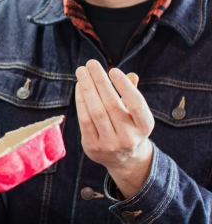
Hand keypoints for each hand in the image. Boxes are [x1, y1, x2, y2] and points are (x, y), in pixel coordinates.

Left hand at [75, 60, 153, 198]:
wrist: (124, 160)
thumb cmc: (130, 127)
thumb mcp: (137, 114)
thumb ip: (133, 94)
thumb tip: (130, 75)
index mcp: (145, 127)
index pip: (136, 104)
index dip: (124, 86)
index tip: (113, 70)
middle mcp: (129, 137)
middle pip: (111, 105)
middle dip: (100, 81)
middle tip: (91, 63)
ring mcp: (110, 144)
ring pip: (96, 111)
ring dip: (87, 88)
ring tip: (82, 72)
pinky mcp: (93, 147)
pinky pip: (84, 120)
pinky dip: (80, 101)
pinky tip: (79, 87)